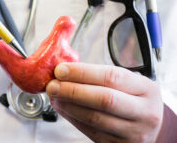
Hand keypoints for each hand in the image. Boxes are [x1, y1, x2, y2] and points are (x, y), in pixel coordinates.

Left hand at [46, 63, 162, 142]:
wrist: (150, 126)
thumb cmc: (134, 99)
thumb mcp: (128, 82)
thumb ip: (99, 75)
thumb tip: (65, 70)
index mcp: (146, 89)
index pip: (112, 77)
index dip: (83, 73)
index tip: (62, 70)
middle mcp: (143, 112)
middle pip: (103, 100)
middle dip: (72, 90)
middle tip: (53, 85)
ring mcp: (132, 132)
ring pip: (94, 118)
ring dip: (68, 105)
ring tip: (54, 96)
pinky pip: (89, 131)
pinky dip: (71, 118)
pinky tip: (62, 108)